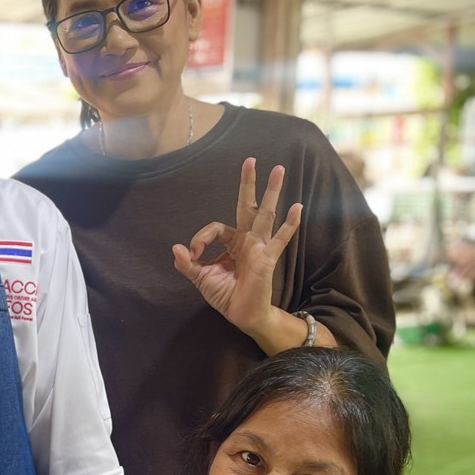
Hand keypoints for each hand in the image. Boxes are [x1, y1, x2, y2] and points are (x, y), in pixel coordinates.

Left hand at [175, 158, 301, 339]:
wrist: (242, 315)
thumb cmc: (225, 295)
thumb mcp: (201, 278)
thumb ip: (188, 263)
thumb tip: (176, 248)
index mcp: (231, 242)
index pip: (216, 227)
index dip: (201, 237)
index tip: (193, 252)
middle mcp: (247, 240)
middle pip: (247, 206)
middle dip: (249, 184)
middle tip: (250, 160)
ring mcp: (259, 247)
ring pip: (265, 214)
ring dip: (271, 192)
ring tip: (279, 169)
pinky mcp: (267, 258)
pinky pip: (279, 239)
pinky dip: (289, 225)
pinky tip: (297, 208)